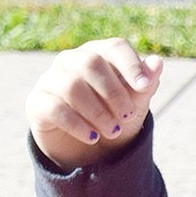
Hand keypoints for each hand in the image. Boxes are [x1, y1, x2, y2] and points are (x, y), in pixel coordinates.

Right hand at [27, 38, 163, 170]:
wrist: (90, 150)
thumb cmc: (116, 117)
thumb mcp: (136, 103)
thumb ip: (146, 84)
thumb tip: (157, 62)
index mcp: (99, 54)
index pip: (115, 47)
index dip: (131, 65)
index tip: (144, 86)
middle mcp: (71, 60)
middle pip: (91, 64)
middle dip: (114, 93)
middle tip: (127, 116)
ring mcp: (51, 79)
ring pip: (72, 87)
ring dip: (98, 113)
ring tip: (113, 131)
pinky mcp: (37, 103)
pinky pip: (55, 108)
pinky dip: (78, 125)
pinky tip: (92, 137)